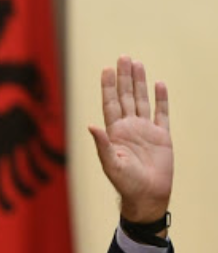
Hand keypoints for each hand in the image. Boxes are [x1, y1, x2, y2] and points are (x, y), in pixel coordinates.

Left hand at [88, 56, 172, 223]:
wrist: (147, 196)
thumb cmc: (125, 183)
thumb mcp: (111, 164)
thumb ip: (102, 145)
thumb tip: (91, 125)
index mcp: (114, 132)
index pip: (110, 103)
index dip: (108, 86)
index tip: (106, 69)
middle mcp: (128, 127)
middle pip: (125, 96)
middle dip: (124, 77)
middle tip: (123, 57)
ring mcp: (145, 130)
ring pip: (142, 100)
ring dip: (140, 83)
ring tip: (138, 64)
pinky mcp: (162, 137)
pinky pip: (162, 114)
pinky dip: (161, 99)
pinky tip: (159, 85)